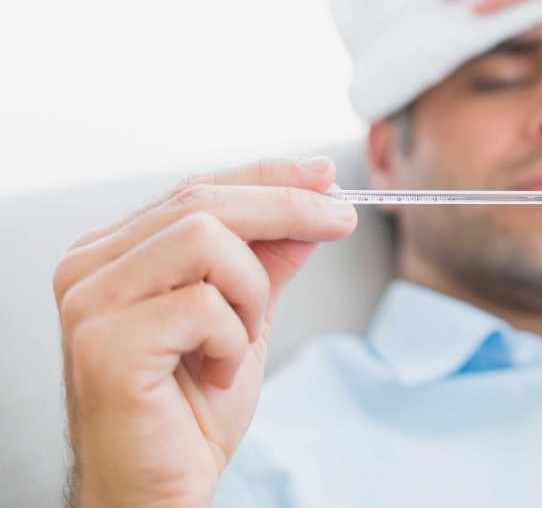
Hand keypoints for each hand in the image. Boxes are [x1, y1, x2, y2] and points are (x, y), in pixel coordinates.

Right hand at [53, 157, 356, 506]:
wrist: (162, 489)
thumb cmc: (191, 408)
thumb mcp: (245, 316)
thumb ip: (269, 258)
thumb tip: (316, 202)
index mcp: (114, 252)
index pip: (197, 189)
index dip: (268, 177)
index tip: (326, 176)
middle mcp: (88, 267)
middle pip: (202, 201)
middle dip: (288, 206)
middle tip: (341, 220)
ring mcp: (90, 303)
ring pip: (206, 239)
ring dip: (251, 291)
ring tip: (241, 339)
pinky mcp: (103, 344)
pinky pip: (204, 305)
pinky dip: (233, 340)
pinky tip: (216, 374)